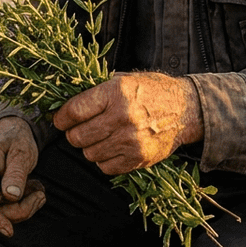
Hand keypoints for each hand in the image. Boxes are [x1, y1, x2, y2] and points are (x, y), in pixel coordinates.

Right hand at [0, 116, 46, 236]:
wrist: (12, 133)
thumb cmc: (15, 139)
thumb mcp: (21, 153)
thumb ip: (16, 174)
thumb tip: (11, 196)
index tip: (9, 230)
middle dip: (21, 208)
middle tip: (42, 193)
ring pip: (1, 213)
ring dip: (24, 206)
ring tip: (38, 188)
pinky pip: (4, 210)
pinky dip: (21, 204)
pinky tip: (31, 189)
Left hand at [53, 72, 202, 174]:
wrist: (186, 109)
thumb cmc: (152, 91)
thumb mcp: (124, 79)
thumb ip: (97, 90)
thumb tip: (66, 102)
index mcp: (116, 93)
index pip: (74, 111)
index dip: (61, 117)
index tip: (59, 120)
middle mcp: (122, 117)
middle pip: (78, 136)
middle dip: (73, 134)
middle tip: (79, 129)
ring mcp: (131, 140)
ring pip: (90, 154)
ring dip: (90, 147)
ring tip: (100, 137)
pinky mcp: (138, 158)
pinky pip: (106, 167)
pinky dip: (104, 160)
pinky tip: (112, 147)